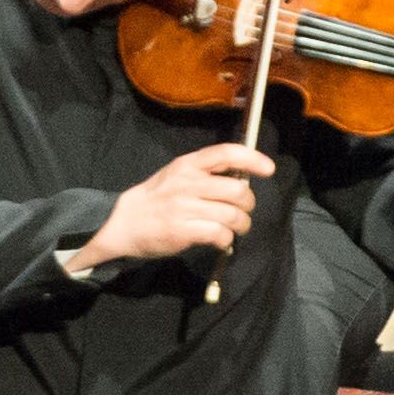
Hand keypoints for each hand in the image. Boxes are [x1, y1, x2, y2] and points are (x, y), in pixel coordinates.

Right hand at [83, 139, 273, 269]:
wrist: (124, 223)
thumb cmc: (158, 197)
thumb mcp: (177, 174)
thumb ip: (206, 172)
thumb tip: (243, 176)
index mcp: (188, 164)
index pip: (226, 153)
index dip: (252, 159)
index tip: (268, 169)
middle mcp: (188, 182)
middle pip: (237, 191)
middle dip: (248, 205)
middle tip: (243, 212)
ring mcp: (184, 207)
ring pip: (232, 215)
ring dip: (241, 225)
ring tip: (235, 229)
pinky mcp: (182, 231)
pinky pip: (220, 234)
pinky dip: (226, 240)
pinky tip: (221, 241)